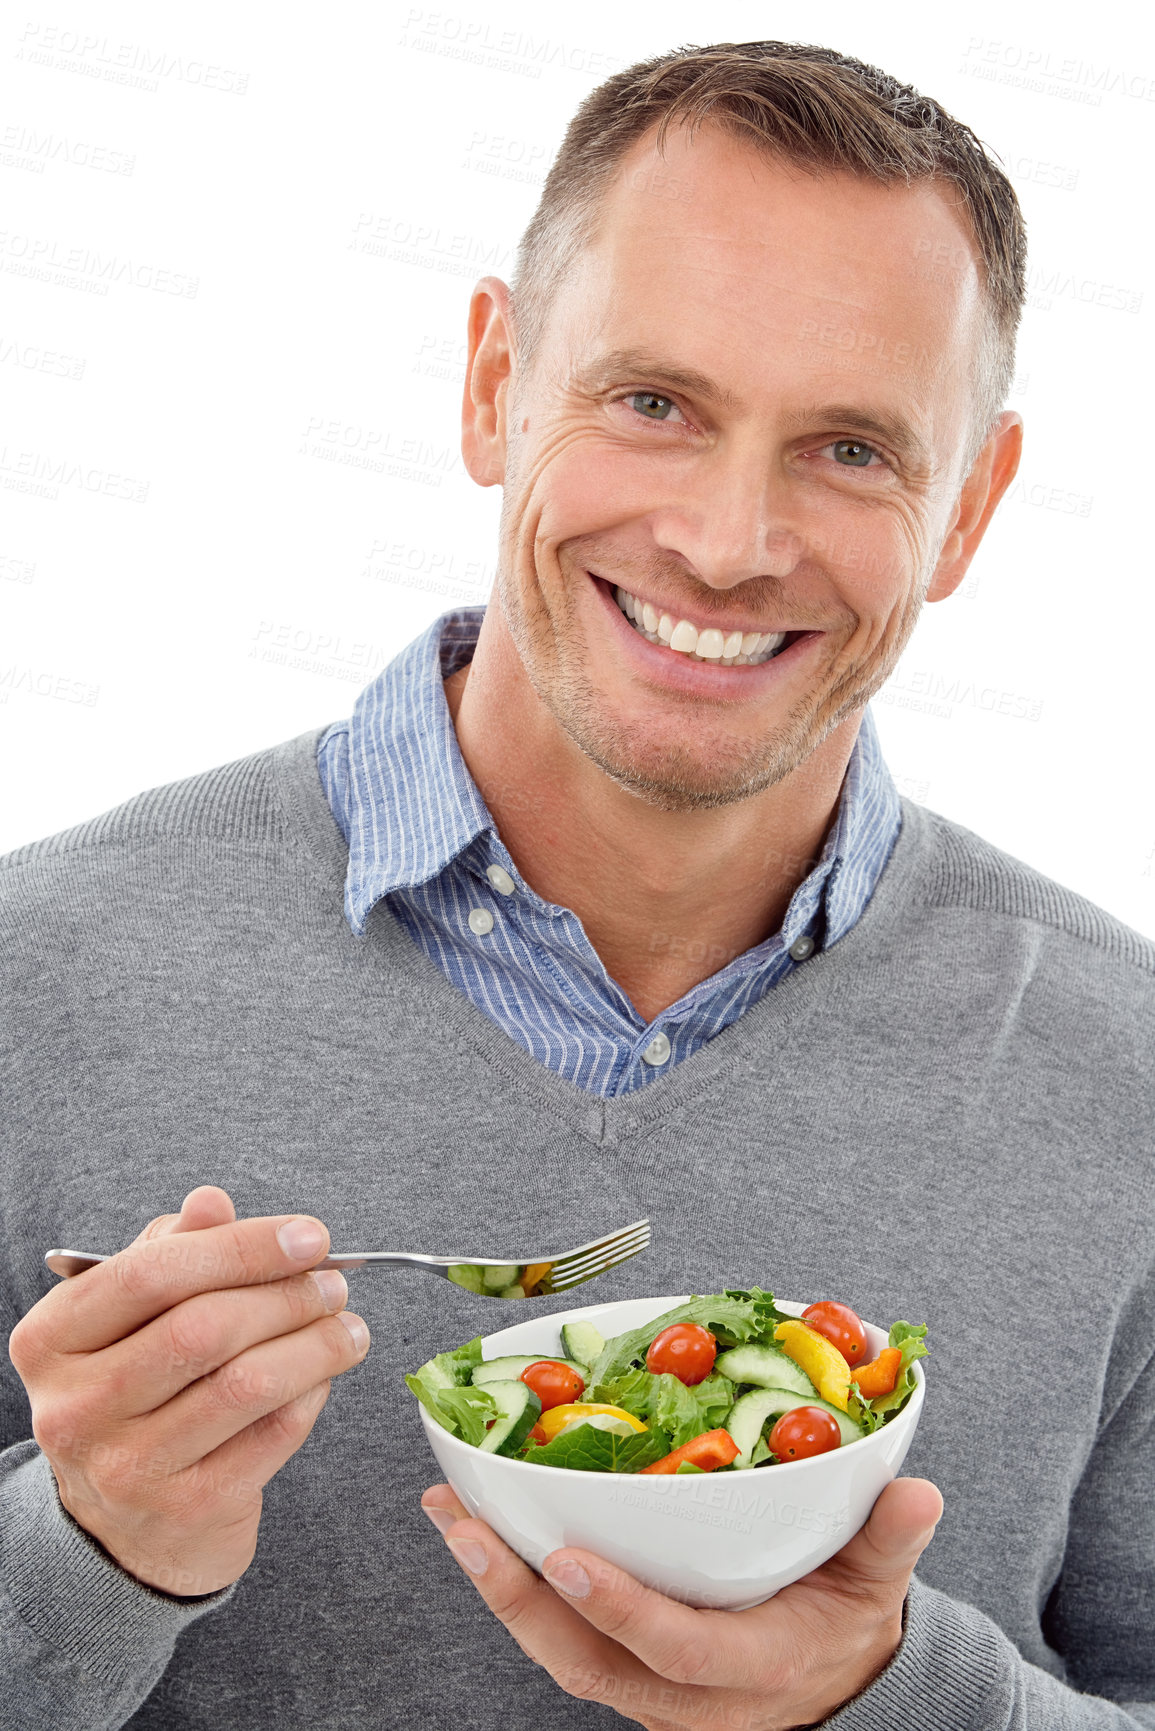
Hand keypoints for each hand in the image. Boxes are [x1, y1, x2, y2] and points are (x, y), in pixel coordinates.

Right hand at [9, 1185, 370, 1596]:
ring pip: (245, 1384)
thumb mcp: (136, 1314)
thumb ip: (174, 1251)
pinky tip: (323, 1377)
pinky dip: (311, 1395)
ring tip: (347, 1327)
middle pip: (203, 1328)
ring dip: (315, 1345)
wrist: (126, 1524)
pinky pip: (272, 1435)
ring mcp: (127, 1466)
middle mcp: (75, 1407)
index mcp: (51, 1340)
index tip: (310, 1235)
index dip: (242, 1248)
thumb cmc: (138, 1390)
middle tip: (334, 1284)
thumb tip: (212, 1203)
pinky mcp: (185, 1509)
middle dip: (287, 1296)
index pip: (151, 1274)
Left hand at [421, 1475, 941, 1728]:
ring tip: (449, 1517)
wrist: (834, 1687)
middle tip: (464, 1526)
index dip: (620, 1608)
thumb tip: (918, 1492)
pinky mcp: (620, 1669)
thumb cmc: (847, 1621)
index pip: (675, 1648)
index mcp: (752, 1667)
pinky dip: (511, 1589)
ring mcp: (645, 1689)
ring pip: (556, 1651)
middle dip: (517, 1596)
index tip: (568, 1556)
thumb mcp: (878, 1584)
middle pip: (584, 1659)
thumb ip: (891, 1539)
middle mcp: (685, 1693)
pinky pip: (556, 1638)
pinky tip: (477, 1533)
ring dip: (496, 1586)